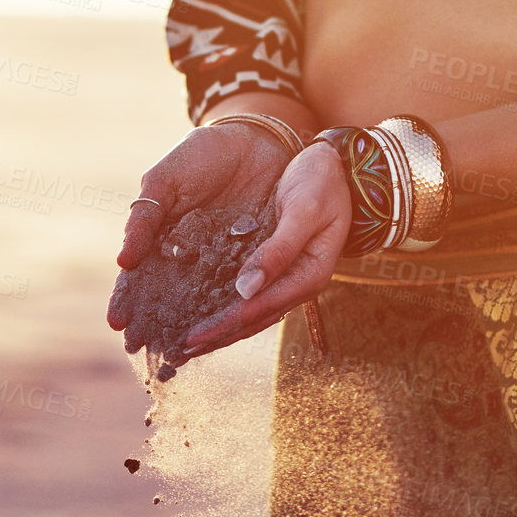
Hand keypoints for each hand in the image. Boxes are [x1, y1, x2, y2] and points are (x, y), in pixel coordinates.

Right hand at [106, 123, 291, 332]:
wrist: (257, 139)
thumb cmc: (203, 154)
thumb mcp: (166, 179)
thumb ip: (145, 216)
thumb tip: (123, 260)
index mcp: (160, 237)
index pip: (137, 277)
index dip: (126, 300)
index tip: (117, 323)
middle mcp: (187, 257)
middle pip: (165, 299)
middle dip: (152, 324)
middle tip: (141, 348)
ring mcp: (220, 262)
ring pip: (200, 303)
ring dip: (189, 327)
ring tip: (176, 352)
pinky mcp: (253, 262)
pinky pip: (240, 293)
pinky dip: (230, 312)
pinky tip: (221, 331)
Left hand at [175, 140, 351, 357]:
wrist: (337, 165)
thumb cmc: (323, 183)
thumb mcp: (304, 211)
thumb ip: (278, 250)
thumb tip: (245, 289)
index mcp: (310, 275)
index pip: (260, 308)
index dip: (225, 324)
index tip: (192, 336)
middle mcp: (298, 283)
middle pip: (254, 320)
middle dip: (217, 337)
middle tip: (179, 351)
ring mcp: (289, 277)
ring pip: (252, 313)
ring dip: (221, 330)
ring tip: (188, 343)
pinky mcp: (277, 267)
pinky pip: (250, 294)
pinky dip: (226, 307)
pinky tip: (204, 311)